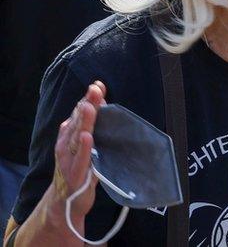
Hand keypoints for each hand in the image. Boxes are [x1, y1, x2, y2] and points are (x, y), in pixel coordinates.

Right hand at [52, 82, 106, 224]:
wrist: (66, 202)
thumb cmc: (79, 170)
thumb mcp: (85, 146)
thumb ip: (92, 126)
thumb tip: (101, 103)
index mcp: (69, 136)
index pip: (79, 113)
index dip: (88, 99)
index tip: (98, 85)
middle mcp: (67, 144)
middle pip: (78, 121)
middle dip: (87, 104)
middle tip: (95, 88)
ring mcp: (69, 158)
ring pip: (77, 136)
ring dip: (85, 121)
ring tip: (90, 107)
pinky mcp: (75, 173)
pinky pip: (80, 159)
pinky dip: (84, 148)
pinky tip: (88, 137)